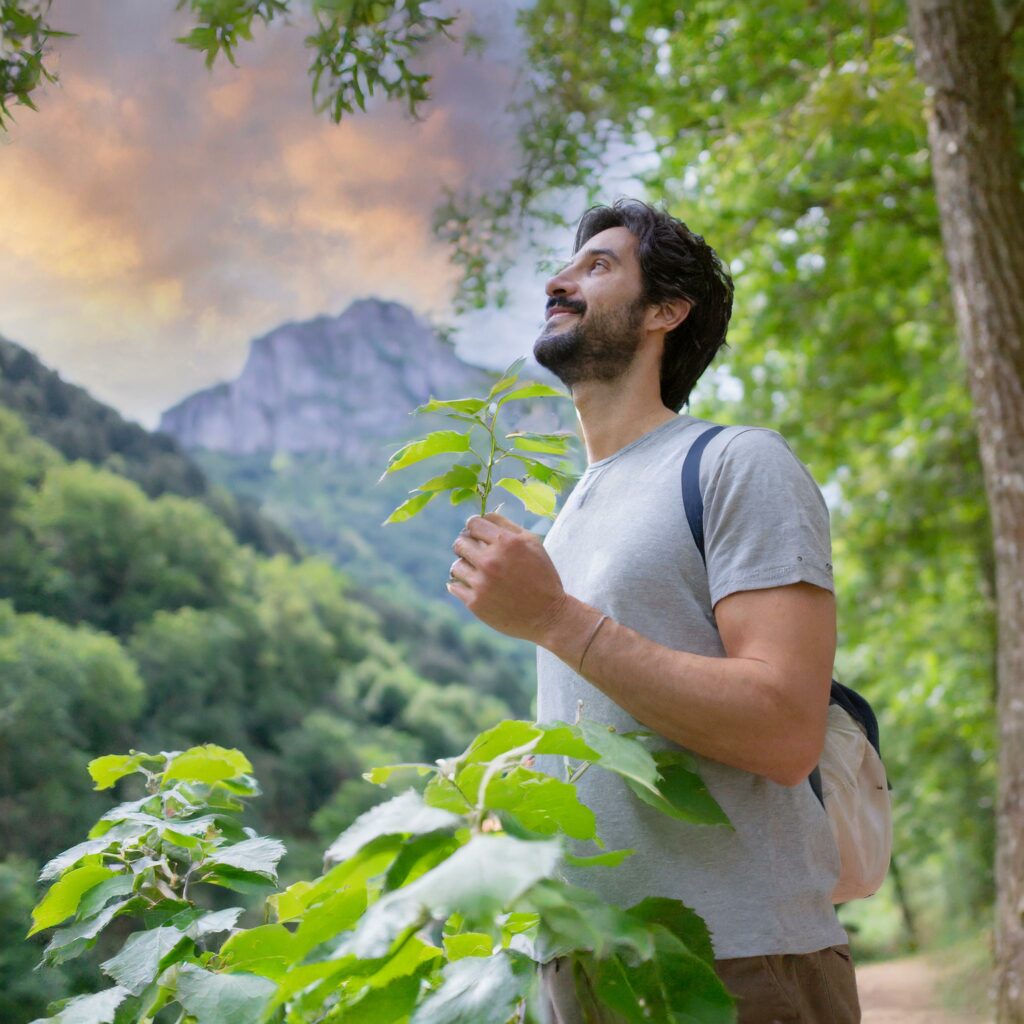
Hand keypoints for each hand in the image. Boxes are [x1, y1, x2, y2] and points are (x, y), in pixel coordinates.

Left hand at [447, 511, 568, 642]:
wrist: (548, 616)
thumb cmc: (542, 576)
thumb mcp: (533, 544)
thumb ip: (507, 526)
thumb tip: (483, 516)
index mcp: (506, 542)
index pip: (473, 523)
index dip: (474, 527)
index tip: (478, 535)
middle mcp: (491, 560)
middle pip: (460, 542)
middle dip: (468, 546)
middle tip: (478, 555)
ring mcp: (481, 582)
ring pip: (456, 565)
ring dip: (466, 567)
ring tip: (481, 574)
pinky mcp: (475, 602)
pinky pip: (454, 585)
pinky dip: (462, 585)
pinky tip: (478, 587)